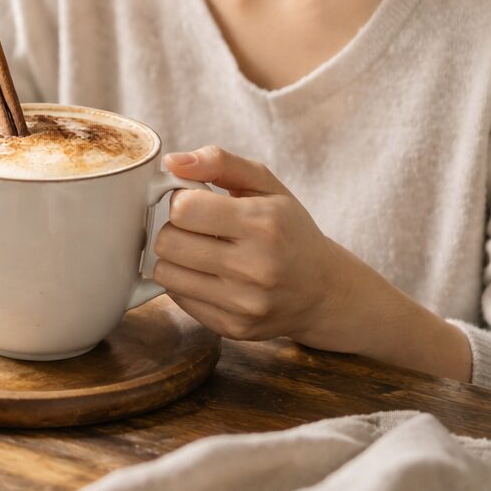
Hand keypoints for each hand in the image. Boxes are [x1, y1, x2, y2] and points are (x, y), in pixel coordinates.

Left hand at [152, 146, 379, 351]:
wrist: (325, 291)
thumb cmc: (290, 230)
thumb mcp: (266, 184)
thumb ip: (219, 162)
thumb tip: (171, 162)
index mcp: (263, 223)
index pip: (183, 208)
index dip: (181, 201)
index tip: (196, 203)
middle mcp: (255, 267)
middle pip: (168, 242)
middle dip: (174, 229)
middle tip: (196, 229)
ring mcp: (244, 303)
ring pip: (165, 273)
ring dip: (174, 258)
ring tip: (200, 251)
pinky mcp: (234, 328)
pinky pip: (178, 299)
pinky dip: (186, 283)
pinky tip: (210, 276)